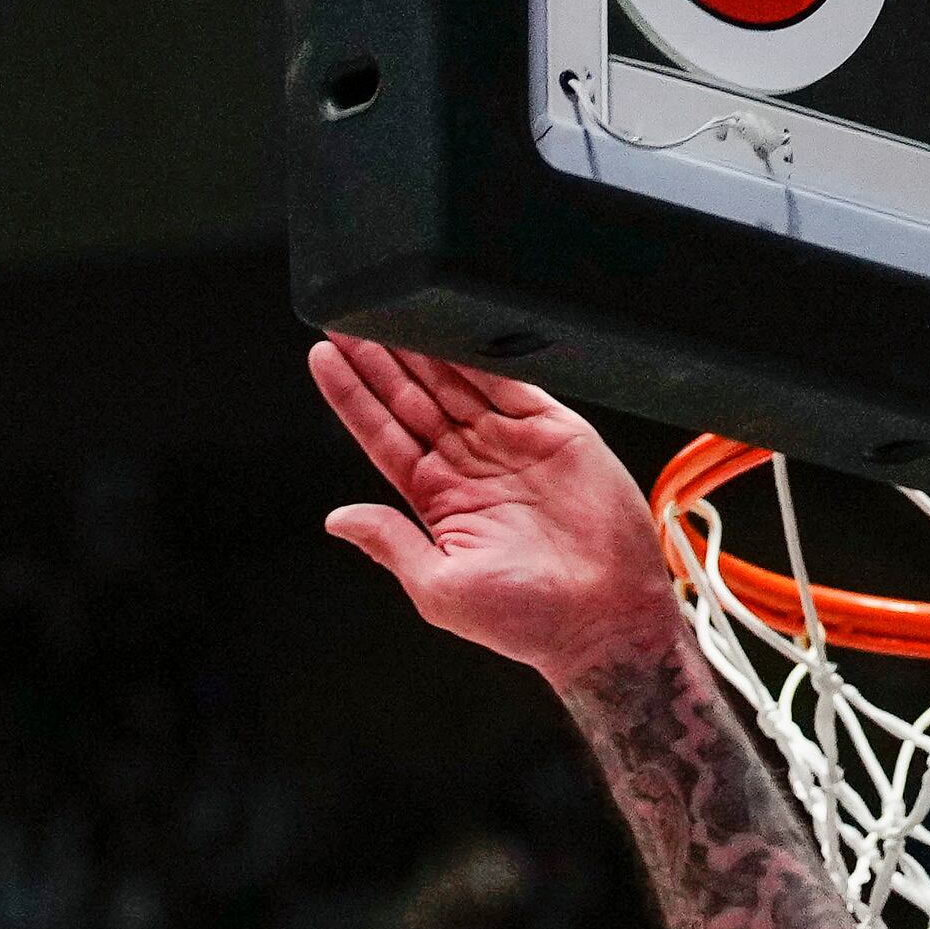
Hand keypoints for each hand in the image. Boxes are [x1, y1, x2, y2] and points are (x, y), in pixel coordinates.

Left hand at [308, 332, 678, 679]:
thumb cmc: (527, 620)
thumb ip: (389, 543)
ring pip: (456, 380)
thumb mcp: (439, 588)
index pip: (383, 435)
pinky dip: (481, 353)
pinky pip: (511, 380)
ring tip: (386, 308)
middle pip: (413, 398)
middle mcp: (470, 464)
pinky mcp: (555, 430)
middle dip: (380, 357)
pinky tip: (449, 326)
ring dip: (421, 346)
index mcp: (437, 499)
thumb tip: (337, 519)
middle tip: (349, 315)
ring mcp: (511, 443)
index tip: (323, 358)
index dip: (353, 397)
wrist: (605, 620)